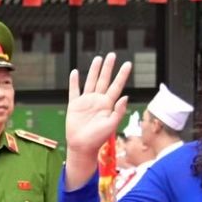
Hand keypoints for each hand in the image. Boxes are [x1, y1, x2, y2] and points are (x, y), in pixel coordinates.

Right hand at [64, 53, 132, 172]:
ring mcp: (86, 102)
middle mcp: (98, 100)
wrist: (82, 146)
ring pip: (91, 82)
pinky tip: (75, 73)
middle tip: (112, 55)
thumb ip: (119, 111)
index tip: (128, 64)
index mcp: (108, 104)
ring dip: (94, 70)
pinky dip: (74, 82)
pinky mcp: (74, 105)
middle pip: (104, 80)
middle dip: (108, 68)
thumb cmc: (98, 138)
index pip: (117, 86)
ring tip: (98, 59)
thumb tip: (126, 96)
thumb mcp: (111, 125)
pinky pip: (74, 91)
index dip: (122, 75)